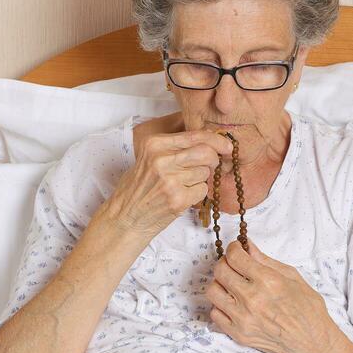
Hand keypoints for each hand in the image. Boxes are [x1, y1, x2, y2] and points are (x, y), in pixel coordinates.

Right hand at [106, 127, 233, 241]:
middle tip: (210, 165)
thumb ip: (174, 146)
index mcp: (154, 144)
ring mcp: (170, 180)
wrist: (126, 217)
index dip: (216, 139)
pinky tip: (181, 196)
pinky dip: (197, 193)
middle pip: (206, 152)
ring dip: (201, 178)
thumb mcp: (148, 157)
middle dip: (214, 159)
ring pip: (205, 172)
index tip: (227, 144)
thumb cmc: (138, 187)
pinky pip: (203, 190)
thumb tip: (208, 138)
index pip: (195, 135)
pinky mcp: (178, 199)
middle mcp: (162, 159)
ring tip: (183, 184)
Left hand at [204, 238, 345, 352]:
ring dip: (220, 283)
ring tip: (232, 285)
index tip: (237, 249)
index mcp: (268, 282)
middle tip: (234, 265)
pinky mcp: (238, 334)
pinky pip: (215, 313)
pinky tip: (234, 303)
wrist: (312, 343)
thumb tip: (247, 246)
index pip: (235, 257)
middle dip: (225, 263)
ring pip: (212, 291)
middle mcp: (252, 300)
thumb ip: (265, 260)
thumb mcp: (293, 277)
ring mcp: (243, 319)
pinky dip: (221, 305)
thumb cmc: (308, 310)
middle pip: (220, 271)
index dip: (234, 248)